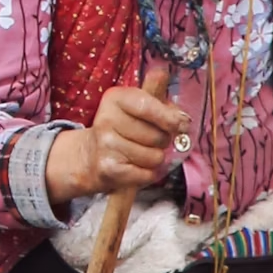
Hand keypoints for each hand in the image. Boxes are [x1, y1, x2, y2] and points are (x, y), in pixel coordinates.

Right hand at [45, 61, 185, 205]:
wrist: (90, 156)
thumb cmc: (122, 129)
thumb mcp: (136, 108)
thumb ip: (162, 106)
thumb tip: (182, 118)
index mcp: (115, 99)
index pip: (148, 106)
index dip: (169, 118)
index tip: (181, 125)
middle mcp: (107, 120)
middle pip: (158, 135)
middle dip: (162, 141)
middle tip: (150, 140)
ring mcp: (107, 145)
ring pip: (155, 157)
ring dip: (154, 158)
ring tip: (140, 154)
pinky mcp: (110, 169)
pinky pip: (148, 174)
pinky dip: (147, 174)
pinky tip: (135, 167)